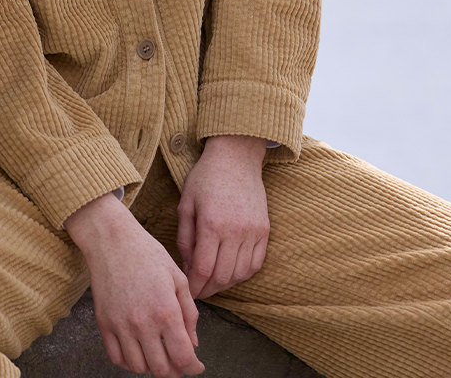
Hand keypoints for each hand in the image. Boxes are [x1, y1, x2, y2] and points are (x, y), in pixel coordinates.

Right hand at [65, 192, 204, 375]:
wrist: (112, 240)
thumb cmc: (148, 254)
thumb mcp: (178, 279)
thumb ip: (189, 314)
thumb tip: (193, 344)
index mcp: (166, 311)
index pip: (183, 357)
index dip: (193, 368)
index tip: (196, 366)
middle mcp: (143, 323)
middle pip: (161, 369)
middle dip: (175, 371)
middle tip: (179, 362)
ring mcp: (120, 325)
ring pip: (139, 367)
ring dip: (152, 367)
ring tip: (159, 355)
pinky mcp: (104, 323)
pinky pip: (116, 357)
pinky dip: (129, 362)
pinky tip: (138, 351)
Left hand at [177, 135, 270, 298]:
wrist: (236, 158)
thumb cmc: (205, 179)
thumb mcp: (186, 205)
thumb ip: (185, 239)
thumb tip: (187, 267)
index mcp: (212, 224)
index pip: (203, 269)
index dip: (195, 286)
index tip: (188, 292)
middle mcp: (235, 230)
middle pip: (222, 276)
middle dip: (208, 289)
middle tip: (198, 292)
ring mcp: (253, 232)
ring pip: (240, 273)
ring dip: (225, 284)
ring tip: (213, 284)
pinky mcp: (265, 230)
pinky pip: (256, 263)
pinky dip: (243, 274)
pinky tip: (231, 273)